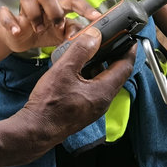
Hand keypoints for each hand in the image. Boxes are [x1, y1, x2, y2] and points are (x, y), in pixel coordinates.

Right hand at [0, 0, 100, 54]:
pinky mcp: (10, 16)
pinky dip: (10, 21)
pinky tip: (16, 31)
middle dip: (54, 11)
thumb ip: (74, 34)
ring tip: (37, 30)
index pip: (73, 2)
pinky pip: (6, 12)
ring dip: (34, 13)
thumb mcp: (61, 36)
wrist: (19, 39)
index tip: (96, 17)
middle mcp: (42, 5)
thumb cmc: (45, 33)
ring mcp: (25, 9)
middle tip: (57, 27)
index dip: (85, 8)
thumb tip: (91, 37)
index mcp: (58, 8)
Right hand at [16, 27, 134, 147]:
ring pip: (103, 82)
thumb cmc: (49, 104)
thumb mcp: (64, 69)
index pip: (125, 67)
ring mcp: (94, 108)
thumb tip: (95, 37)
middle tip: (107, 41)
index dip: (128, 50)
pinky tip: (76, 69)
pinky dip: (90, 76)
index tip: (130, 39)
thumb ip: (81, 50)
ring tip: (88, 52)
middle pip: (116, 74)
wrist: (37, 129)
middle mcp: (103, 102)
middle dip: (113, 56)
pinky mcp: (84, 110)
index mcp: (104, 92)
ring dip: (99, 65)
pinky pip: (94, 89)